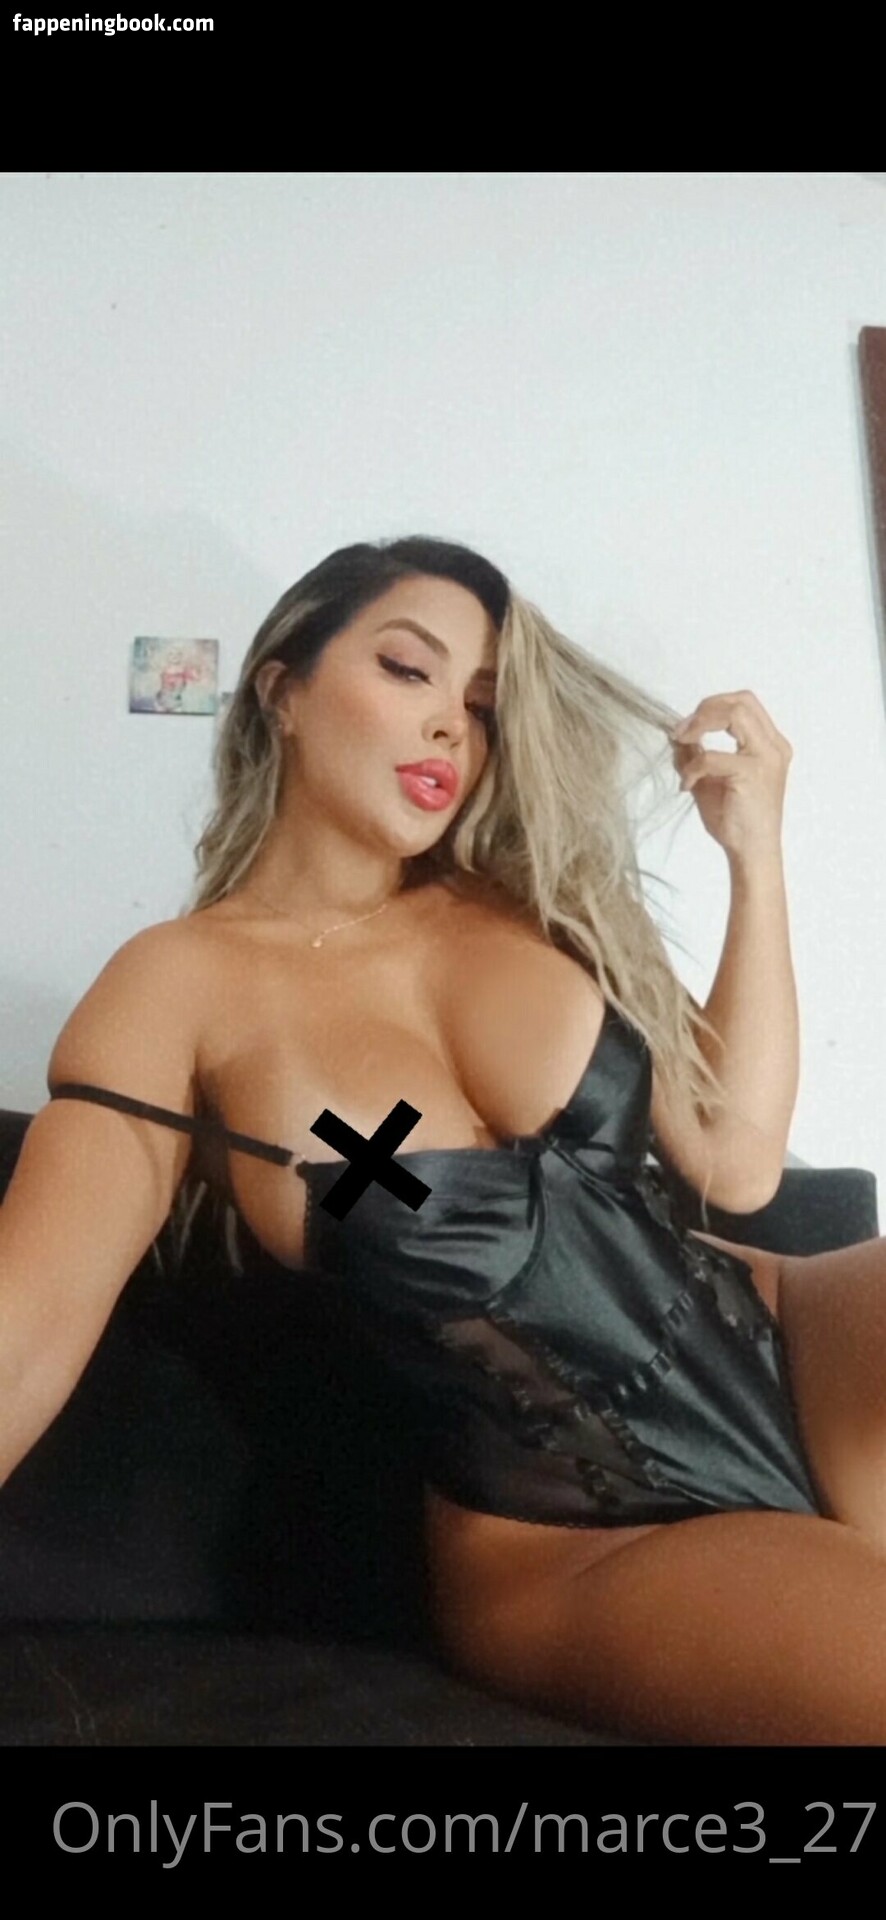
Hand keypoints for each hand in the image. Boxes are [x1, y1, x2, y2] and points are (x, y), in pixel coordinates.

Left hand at [670, 691, 792, 860]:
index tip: (688, 726)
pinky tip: (687, 784)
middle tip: (682, 730)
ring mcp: (766, 758)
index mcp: (771, 745)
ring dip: (701, 724)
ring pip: (734, 714)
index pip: (745, 703)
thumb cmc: (736, 821)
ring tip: (682, 742)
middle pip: (742, 701)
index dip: (713, 705)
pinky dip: (693, 766)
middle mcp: (774, 747)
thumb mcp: (711, 780)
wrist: (752, 853)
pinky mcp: (752, 774)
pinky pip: (713, 756)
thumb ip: (697, 755)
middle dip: (706, 708)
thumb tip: (676, 737)